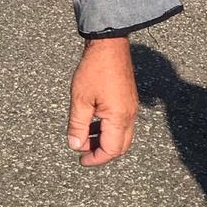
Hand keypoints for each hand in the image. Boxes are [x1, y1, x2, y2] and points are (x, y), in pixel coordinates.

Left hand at [67, 36, 137, 167]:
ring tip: (84, 137)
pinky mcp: (129, 101)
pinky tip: (93, 123)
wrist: (109, 46)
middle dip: (102, 153)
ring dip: (104, 141)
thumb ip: (77, 125)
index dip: (95, 159)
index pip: (110, 150)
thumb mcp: (80, 99)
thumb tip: (75, 146)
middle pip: (120, 147)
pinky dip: (109, 130)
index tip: (81, 160)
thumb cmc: (93, 70)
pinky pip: (122, 124)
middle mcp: (129, 116)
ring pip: (122, 136)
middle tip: (83, 152)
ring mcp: (131, 108)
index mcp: (118, 118)